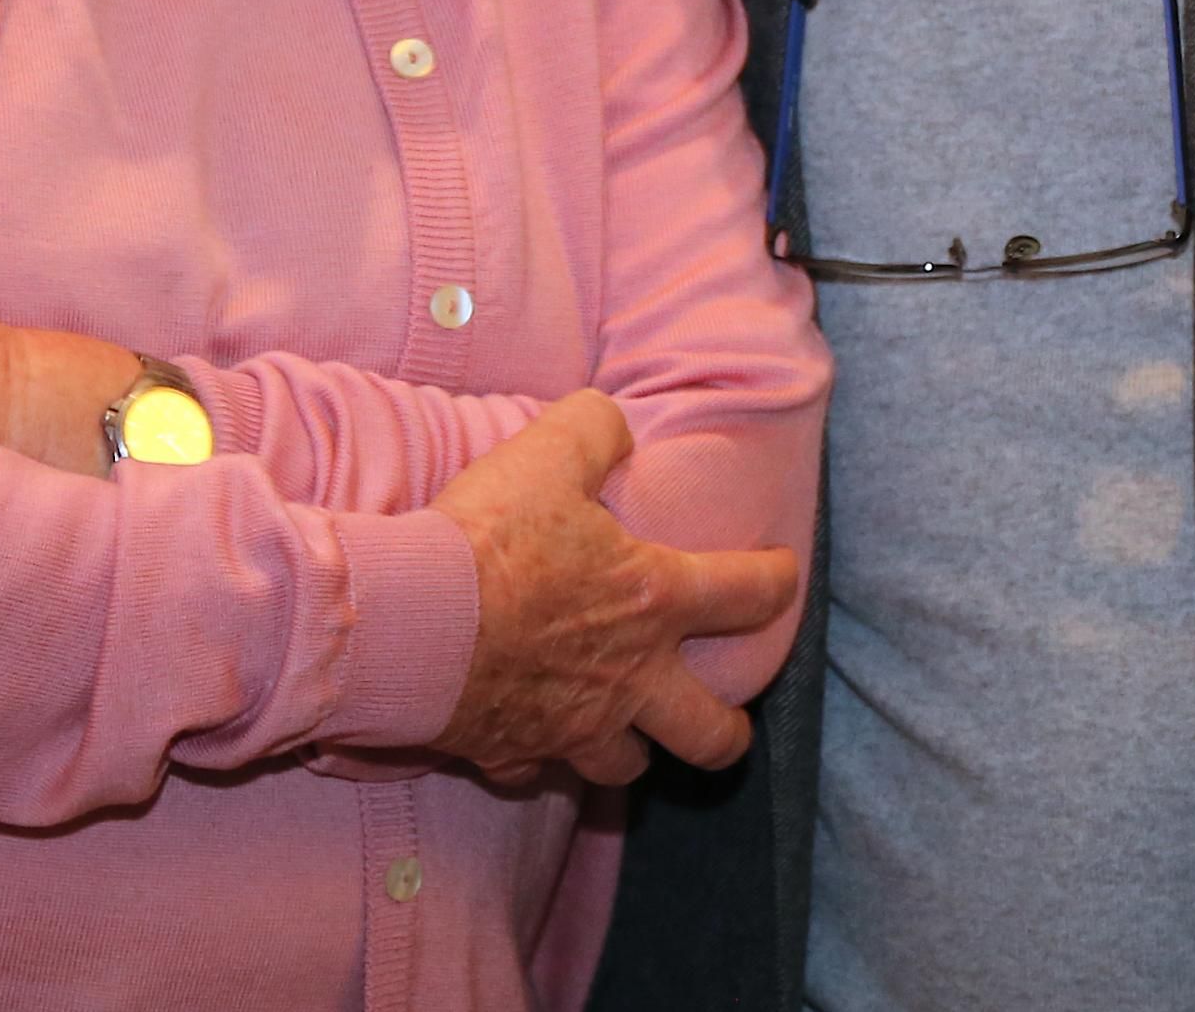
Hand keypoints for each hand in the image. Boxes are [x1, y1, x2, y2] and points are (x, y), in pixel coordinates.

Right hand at [423, 393, 800, 787]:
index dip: (777, 581)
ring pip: (628, 766)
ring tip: (630, 734)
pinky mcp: (512, 752)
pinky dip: (537, 758)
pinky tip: (529, 740)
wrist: (410, 622)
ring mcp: (572, 726)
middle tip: (729, 723)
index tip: (783, 575)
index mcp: (652, 600)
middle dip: (728, 734)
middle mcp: (628, 677)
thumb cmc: (488, 540)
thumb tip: (613, 424)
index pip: (747, 593)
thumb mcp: (547, 454)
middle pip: (710, 731)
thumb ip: (594, 430)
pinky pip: (536, 770)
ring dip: (635, 752)